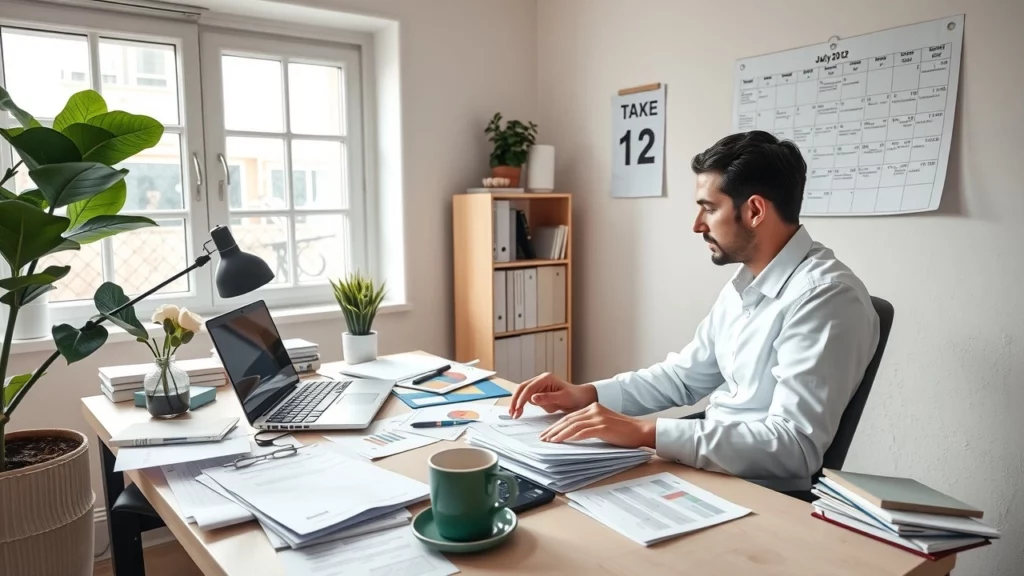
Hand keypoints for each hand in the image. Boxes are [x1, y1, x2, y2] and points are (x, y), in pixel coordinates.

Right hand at [508, 372, 596, 418]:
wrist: (580, 399)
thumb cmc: (574, 396)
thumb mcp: (562, 398)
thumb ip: (547, 398)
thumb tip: (533, 398)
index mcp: (546, 378)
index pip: (529, 387)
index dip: (522, 398)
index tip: (517, 408)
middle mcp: (540, 380)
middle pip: (522, 388)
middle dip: (515, 400)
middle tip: (512, 412)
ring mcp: (538, 387)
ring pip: (523, 393)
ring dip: (517, 403)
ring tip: (515, 414)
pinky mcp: (538, 393)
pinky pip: (528, 399)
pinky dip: (523, 405)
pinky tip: (520, 412)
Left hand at [539, 403, 655, 448]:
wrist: (641, 431)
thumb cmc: (624, 432)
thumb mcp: (604, 424)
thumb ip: (590, 425)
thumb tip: (573, 435)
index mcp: (593, 407)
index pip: (570, 416)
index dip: (557, 425)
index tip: (547, 433)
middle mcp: (594, 409)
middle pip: (568, 419)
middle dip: (553, 429)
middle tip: (543, 438)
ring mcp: (598, 417)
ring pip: (572, 425)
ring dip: (558, 434)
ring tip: (548, 441)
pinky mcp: (602, 426)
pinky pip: (581, 432)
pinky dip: (569, 437)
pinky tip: (561, 441)